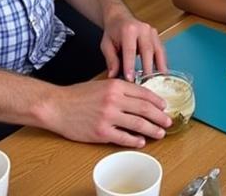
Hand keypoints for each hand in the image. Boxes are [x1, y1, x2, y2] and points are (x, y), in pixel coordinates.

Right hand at [43, 78, 171, 146]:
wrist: (57, 106)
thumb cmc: (78, 95)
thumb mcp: (102, 85)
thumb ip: (120, 89)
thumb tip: (138, 97)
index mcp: (116, 86)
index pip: (143, 92)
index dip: (156, 101)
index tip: (164, 106)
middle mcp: (114, 100)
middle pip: (144, 109)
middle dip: (159, 116)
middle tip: (168, 121)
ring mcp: (108, 117)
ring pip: (136, 124)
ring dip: (151, 129)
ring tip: (160, 133)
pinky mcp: (100, 132)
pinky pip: (122, 138)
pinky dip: (134, 141)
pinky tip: (141, 142)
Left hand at [100, 5, 167, 81]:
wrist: (120, 18)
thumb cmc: (113, 33)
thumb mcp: (106, 45)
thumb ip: (111, 60)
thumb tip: (113, 76)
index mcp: (128, 30)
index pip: (130, 50)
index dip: (130, 65)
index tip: (130, 79)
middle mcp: (143, 29)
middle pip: (147, 50)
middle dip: (147, 68)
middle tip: (145, 84)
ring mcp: (152, 31)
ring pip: (158, 50)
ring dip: (159, 66)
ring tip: (159, 81)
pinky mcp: (157, 36)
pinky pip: (161, 50)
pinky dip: (163, 62)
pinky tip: (162, 73)